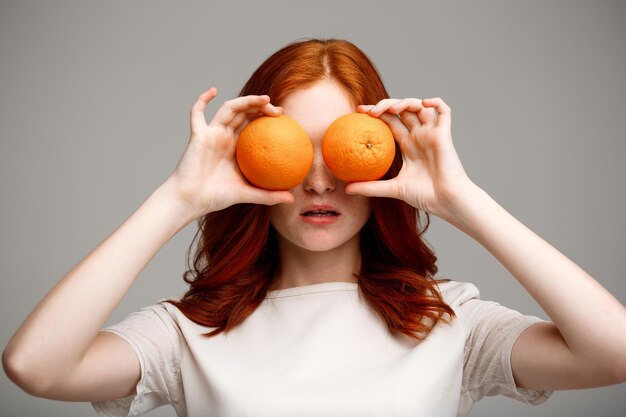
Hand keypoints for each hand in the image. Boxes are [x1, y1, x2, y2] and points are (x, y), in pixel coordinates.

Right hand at [164, 87, 293, 217]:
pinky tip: (213, 90)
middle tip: (278, 111)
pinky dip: (202, 100)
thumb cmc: (216, 198)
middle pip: (244, 114)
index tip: (284, 118)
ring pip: (229, 109)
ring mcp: (211, 134)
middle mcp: (224, 137)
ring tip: (264, 99)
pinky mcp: (198, 135)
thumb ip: (268, 195)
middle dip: (261, 107)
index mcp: (236, 148)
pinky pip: (197, 113)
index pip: (254, 126)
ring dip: (246, 101)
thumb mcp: (248, 195)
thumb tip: (291, 199)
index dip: (267, 118)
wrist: (192, 200)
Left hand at [346, 97, 474, 219]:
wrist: (446, 201)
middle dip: (385, 105)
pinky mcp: (444, 135)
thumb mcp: (392, 189)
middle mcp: (420, 136)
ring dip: (404, 102)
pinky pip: (444, 111)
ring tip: (390, 109)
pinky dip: (435, 102)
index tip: (359, 112)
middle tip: (370, 111)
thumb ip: (370, 187)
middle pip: (402, 110)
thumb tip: (346, 189)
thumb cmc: (424, 196)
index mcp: (408, 145)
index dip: (376, 113)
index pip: (390, 121)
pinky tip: (422, 103)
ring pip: (419, 106)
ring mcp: (432, 134)